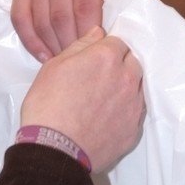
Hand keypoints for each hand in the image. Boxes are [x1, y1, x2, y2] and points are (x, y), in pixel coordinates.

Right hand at [11, 0, 137, 59]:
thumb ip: (116, 11)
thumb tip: (102, 43)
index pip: (84, 5)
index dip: (87, 35)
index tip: (93, 55)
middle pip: (60, 14)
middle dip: (69, 44)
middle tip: (79, 63)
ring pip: (40, 19)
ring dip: (51, 45)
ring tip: (65, 61)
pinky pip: (20, 17)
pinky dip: (31, 40)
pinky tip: (45, 55)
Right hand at [21, 25, 144, 171]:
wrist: (53, 151)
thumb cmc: (47, 105)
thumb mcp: (54, 66)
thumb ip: (80, 45)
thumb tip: (98, 33)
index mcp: (107, 57)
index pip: (118, 42)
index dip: (106, 50)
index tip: (95, 61)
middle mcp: (127, 77)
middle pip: (132, 62)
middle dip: (120, 65)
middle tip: (100, 79)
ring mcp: (133, 105)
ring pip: (138, 86)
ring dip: (126, 87)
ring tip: (105, 100)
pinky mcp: (134, 129)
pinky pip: (136, 112)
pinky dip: (126, 111)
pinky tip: (110, 118)